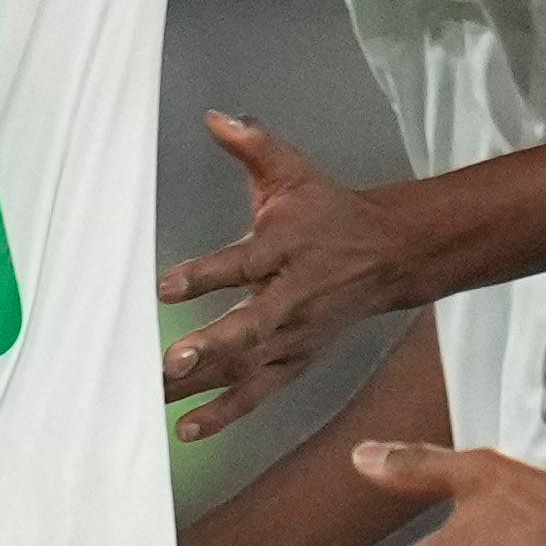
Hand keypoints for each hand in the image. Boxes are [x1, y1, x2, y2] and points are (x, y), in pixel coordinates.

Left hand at [160, 112, 424, 441]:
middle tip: (168, 363)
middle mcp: (291, 298)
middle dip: (210, 347)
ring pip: (248, 367)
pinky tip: (188, 428)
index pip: (242, 263)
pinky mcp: (295, 361)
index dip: (203, 275)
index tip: (164, 286)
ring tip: (156, 400)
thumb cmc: (329, 212)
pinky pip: (258, 392)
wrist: (389, 256)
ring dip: (203, 387)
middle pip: (249, 327)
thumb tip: (216, 117)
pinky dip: (225, 413)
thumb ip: (253, 144)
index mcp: (286, 248)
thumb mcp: (294, 171)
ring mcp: (295, 336)